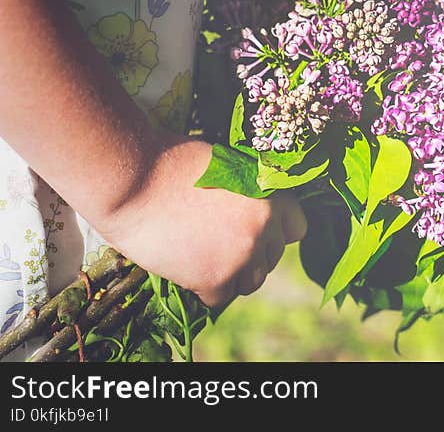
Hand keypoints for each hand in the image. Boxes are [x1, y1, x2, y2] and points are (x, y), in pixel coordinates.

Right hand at [94, 133, 306, 307]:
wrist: (129, 179)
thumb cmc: (169, 162)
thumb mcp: (225, 165)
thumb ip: (248, 191)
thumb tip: (254, 210)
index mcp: (272, 194)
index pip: (297, 228)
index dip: (274, 232)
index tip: (253, 232)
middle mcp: (265, 226)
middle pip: (272, 258)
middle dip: (250, 254)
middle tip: (217, 244)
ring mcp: (243, 254)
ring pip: (251, 283)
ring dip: (232, 275)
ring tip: (202, 256)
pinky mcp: (215, 278)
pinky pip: (221, 298)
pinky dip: (204, 289)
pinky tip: (185, 268)